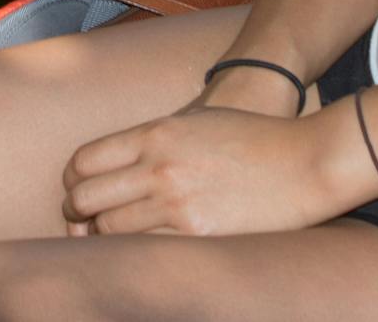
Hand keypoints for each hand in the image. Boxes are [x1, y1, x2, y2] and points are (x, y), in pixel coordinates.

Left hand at [61, 106, 334, 236]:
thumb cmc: (252, 137)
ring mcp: (177, 202)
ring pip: (109, 229)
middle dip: (76, 213)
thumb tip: (120, 162)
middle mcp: (159, 166)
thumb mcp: (195, 121)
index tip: (76, 192)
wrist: (305, 160)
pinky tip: (133, 257)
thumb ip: (155, 138)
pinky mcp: (198, 234)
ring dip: (99, 238)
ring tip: (104, 243)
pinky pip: (145, 250)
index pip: (86, 160)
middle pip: (86, 197)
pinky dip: (131, 255)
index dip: (72, 181)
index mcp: (155, 133)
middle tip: (80, 223)